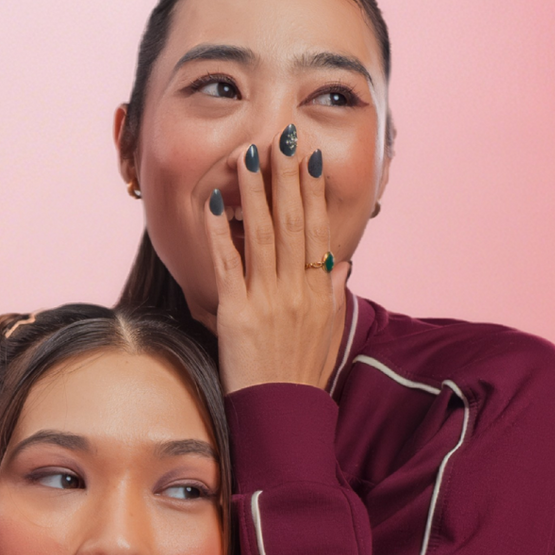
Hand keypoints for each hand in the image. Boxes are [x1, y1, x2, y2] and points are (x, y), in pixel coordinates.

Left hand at [201, 131, 351, 391]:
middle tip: (281, 139)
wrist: (283, 415)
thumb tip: (339, 261)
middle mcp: (297, 290)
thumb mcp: (330, 333)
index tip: (309, 159)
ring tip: (248, 157)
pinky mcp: (238, 314)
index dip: (313, 192)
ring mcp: (268, 300)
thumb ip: (333, 293)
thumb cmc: (303, 376)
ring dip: (255, 192)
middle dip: (286, 178)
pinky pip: (228, 264)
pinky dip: (221, 232)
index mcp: (320, 292)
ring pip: (263, 235)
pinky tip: (215, 203)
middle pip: (293, 223)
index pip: (318, 230)